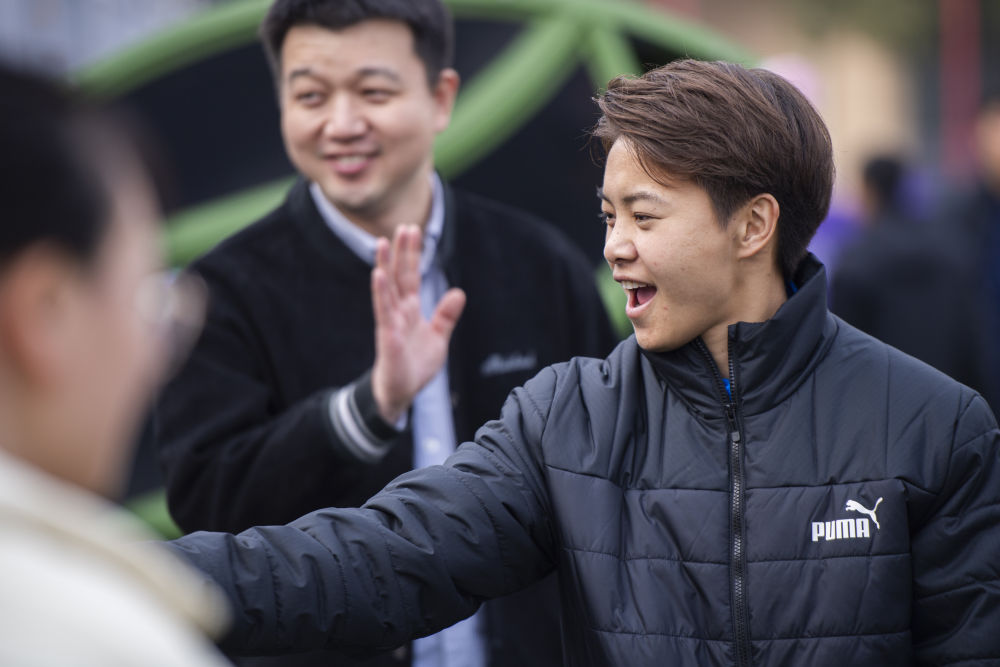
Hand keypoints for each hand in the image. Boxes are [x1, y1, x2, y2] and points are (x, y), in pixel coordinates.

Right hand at [370, 225, 465, 423]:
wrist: (401, 393)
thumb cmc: (415, 366)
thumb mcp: (438, 338)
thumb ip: (446, 315)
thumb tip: (459, 292)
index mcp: (410, 310)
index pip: (410, 276)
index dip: (412, 254)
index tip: (413, 230)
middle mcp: (398, 312)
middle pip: (399, 276)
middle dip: (400, 252)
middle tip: (403, 226)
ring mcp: (390, 323)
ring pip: (386, 289)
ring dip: (384, 265)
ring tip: (381, 242)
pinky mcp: (387, 338)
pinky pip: (383, 312)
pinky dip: (381, 293)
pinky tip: (378, 275)